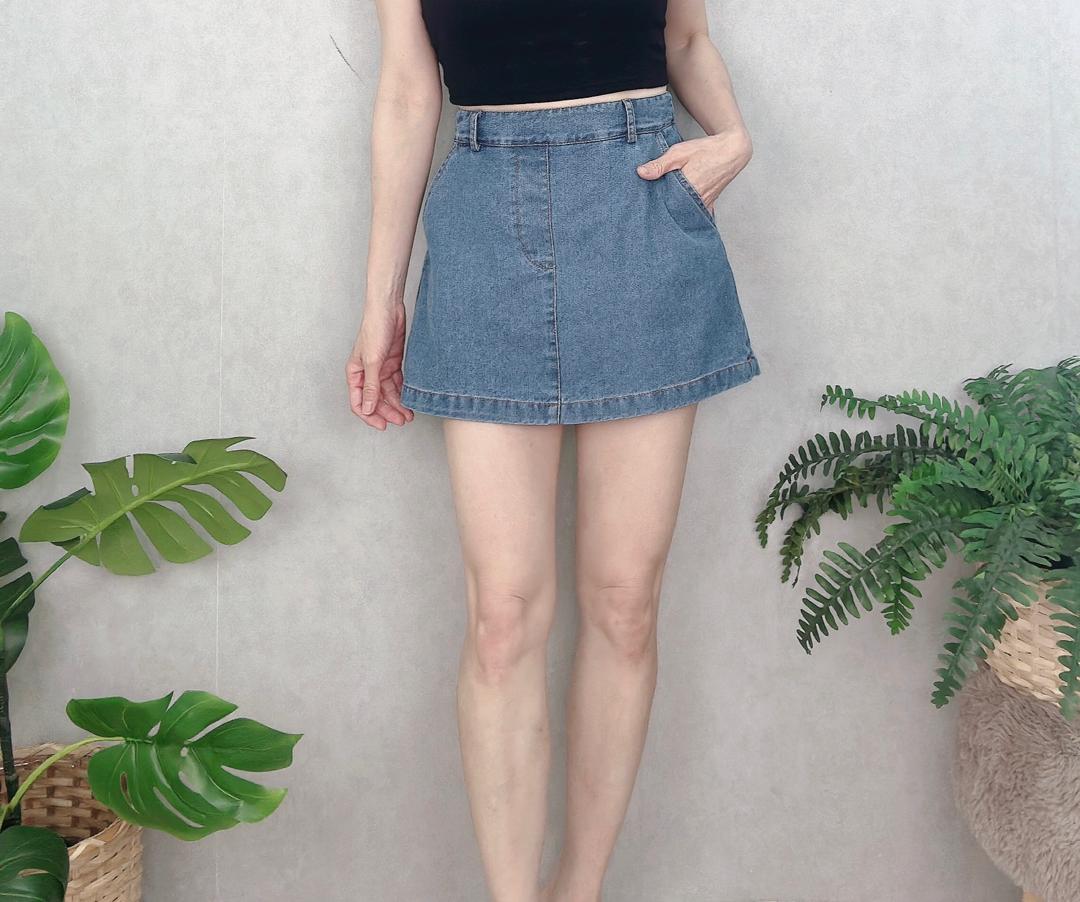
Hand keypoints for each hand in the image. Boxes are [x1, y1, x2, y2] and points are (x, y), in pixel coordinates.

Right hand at [346, 301, 413, 429]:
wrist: (389, 309)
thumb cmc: (375, 329)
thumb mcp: (372, 362)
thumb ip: (370, 386)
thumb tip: (367, 408)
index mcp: (355, 373)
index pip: (359, 402)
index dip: (370, 416)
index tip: (383, 425)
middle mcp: (367, 373)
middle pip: (376, 400)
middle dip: (388, 412)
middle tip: (402, 421)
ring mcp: (380, 368)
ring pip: (388, 393)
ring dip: (398, 405)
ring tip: (409, 415)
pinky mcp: (393, 363)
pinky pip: (397, 383)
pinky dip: (403, 393)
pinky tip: (410, 400)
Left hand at [636, 126, 752, 211]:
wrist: (732, 150)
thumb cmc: (706, 150)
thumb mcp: (679, 153)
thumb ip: (660, 164)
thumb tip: (641, 173)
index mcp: (688, 188)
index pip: (666, 204)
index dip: (656, 206)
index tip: (647, 207)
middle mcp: (697, 199)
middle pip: (676, 211)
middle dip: (664, 212)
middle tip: (652, 214)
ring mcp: (705, 203)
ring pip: (686, 213)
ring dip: (676, 213)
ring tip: (664, 213)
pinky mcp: (710, 202)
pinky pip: (698, 213)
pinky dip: (689, 214)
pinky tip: (681, 214)